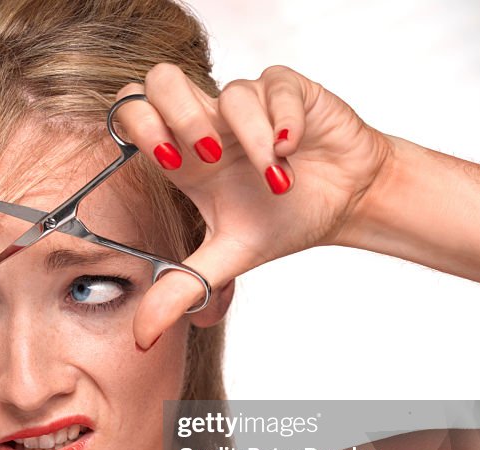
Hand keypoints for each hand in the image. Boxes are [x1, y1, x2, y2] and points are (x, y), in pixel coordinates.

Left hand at [114, 64, 393, 347]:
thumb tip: (142, 339)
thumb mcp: (227, 259)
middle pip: (160, 79)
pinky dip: (282, 121)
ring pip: (228, 91)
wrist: (346, 202)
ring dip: (251, 140)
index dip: (139, 128)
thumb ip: (181, 291)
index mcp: (182, 155)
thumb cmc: (282, 220)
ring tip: (276, 181)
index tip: (172, 163)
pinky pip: (273, 86)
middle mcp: (208, 123)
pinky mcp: (288, 90)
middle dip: (182, 116)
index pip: (132, 113)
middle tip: (210, 158)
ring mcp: (247, 102)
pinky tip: (293, 150)